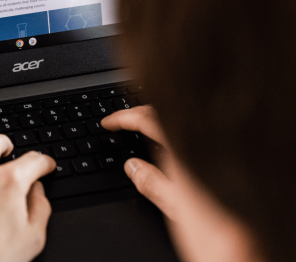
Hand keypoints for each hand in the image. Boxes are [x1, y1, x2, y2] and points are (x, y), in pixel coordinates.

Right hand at [101, 106, 260, 261]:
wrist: (251, 251)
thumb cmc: (221, 234)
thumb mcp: (176, 209)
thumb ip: (153, 183)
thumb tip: (133, 166)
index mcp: (192, 149)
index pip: (151, 118)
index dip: (125, 117)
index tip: (109, 123)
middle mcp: (211, 144)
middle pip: (170, 112)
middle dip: (142, 114)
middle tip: (123, 122)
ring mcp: (222, 151)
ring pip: (185, 122)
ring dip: (161, 121)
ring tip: (143, 129)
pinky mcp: (233, 159)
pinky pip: (200, 135)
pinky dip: (179, 134)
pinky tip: (175, 147)